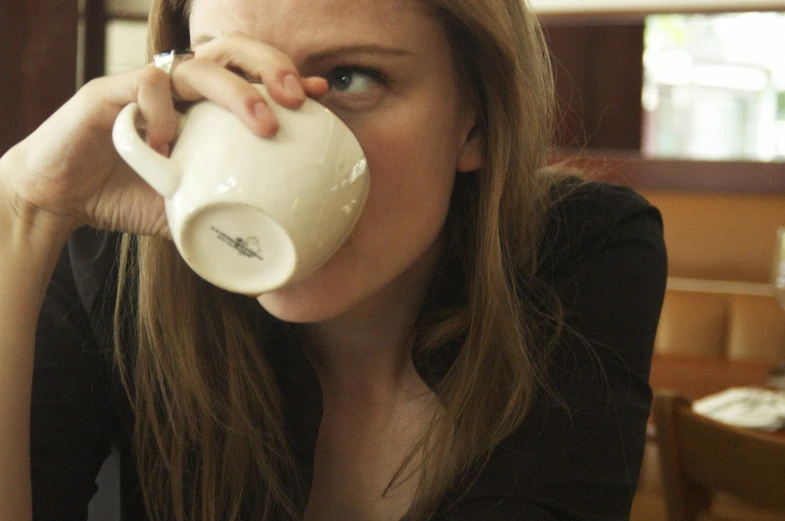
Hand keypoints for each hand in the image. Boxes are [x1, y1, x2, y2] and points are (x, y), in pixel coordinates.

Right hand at [0, 34, 327, 241]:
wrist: (62, 199)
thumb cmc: (132, 197)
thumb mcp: (192, 210)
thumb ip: (227, 214)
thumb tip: (275, 249)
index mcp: (203, 108)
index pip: (251, 77)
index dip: (287, 79)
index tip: (322, 98)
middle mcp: (179, 89)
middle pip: (233, 52)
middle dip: (272, 69)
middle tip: (299, 101)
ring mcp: (145, 88)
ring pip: (197, 65)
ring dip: (235, 90)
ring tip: (263, 125)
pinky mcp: (108, 95)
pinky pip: (145, 85)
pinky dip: (165, 110)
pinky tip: (171, 142)